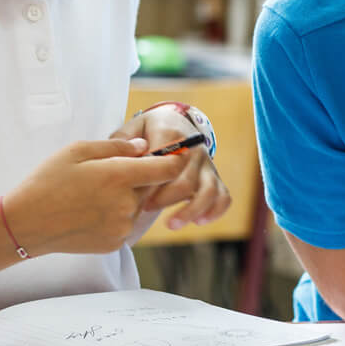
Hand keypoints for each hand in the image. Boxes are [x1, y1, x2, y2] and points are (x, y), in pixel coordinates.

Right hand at [4, 137, 185, 253]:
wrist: (27, 224)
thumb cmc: (48, 182)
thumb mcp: (77, 151)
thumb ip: (116, 146)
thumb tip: (145, 147)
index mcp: (119, 177)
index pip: (167, 169)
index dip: (172, 159)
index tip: (166, 156)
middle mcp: (126, 204)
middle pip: (151, 187)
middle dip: (138, 178)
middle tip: (107, 175)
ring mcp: (122, 227)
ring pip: (137, 206)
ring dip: (126, 198)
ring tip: (93, 195)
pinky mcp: (115, 243)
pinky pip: (126, 224)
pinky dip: (116, 216)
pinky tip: (90, 212)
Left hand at [111, 107, 231, 230]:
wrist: (176, 120)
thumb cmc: (149, 130)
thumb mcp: (133, 126)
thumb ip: (122, 142)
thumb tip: (121, 160)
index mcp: (172, 135)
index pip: (166, 162)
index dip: (152, 182)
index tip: (136, 194)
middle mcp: (194, 149)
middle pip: (186, 181)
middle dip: (166, 200)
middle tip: (145, 208)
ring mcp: (207, 164)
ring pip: (209, 190)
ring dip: (191, 210)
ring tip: (171, 224)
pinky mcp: (214, 177)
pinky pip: (224, 196)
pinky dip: (215, 211)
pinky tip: (198, 221)